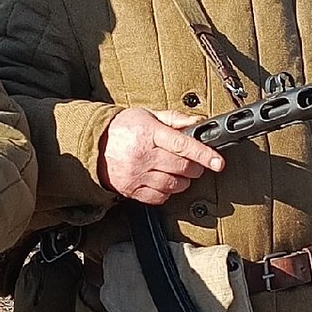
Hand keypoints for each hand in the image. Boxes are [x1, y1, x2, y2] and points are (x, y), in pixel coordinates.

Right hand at [101, 107, 227, 203]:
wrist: (93, 145)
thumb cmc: (122, 128)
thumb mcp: (148, 115)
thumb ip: (175, 119)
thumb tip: (198, 122)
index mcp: (149, 133)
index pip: (182, 145)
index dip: (203, 154)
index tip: (218, 162)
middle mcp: (143, 155)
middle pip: (182, 167)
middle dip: (196, 167)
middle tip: (196, 163)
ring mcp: (137, 174)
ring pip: (174, 185)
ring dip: (184, 181)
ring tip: (179, 172)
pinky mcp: (132, 190)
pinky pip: (159, 197)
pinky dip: (168, 192)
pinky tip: (165, 181)